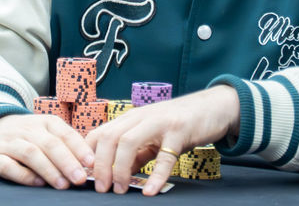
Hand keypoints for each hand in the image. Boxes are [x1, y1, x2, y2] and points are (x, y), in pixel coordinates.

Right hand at [0, 113, 93, 189]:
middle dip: (67, 162)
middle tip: (80, 178)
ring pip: (31, 153)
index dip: (79, 148)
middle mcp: (27, 129)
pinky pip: (9, 166)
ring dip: (49, 170)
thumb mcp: (46, 131)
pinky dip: (25, 176)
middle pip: (49, 144)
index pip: (64, 133)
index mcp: (44, 121)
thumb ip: (65, 144)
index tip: (91, 163)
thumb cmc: (27, 135)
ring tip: (63, 184)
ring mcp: (9, 142)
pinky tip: (38, 183)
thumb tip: (89, 164)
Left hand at [85, 85, 238, 196]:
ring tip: (120, 189)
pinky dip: (156, 176)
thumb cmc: (180, 123)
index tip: (85, 175)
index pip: (100, 133)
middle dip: (100, 165)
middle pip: (109, 137)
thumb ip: (136, 153)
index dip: (88, 154)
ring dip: (120, 169)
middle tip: (101, 188)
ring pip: (129, 142)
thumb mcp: (152, 136)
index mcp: (131, 118)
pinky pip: (165, 156)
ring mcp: (160, 122)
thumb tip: (117, 174)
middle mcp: (141, 117)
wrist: (213, 107)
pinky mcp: (180, 131)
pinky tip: (151, 191)